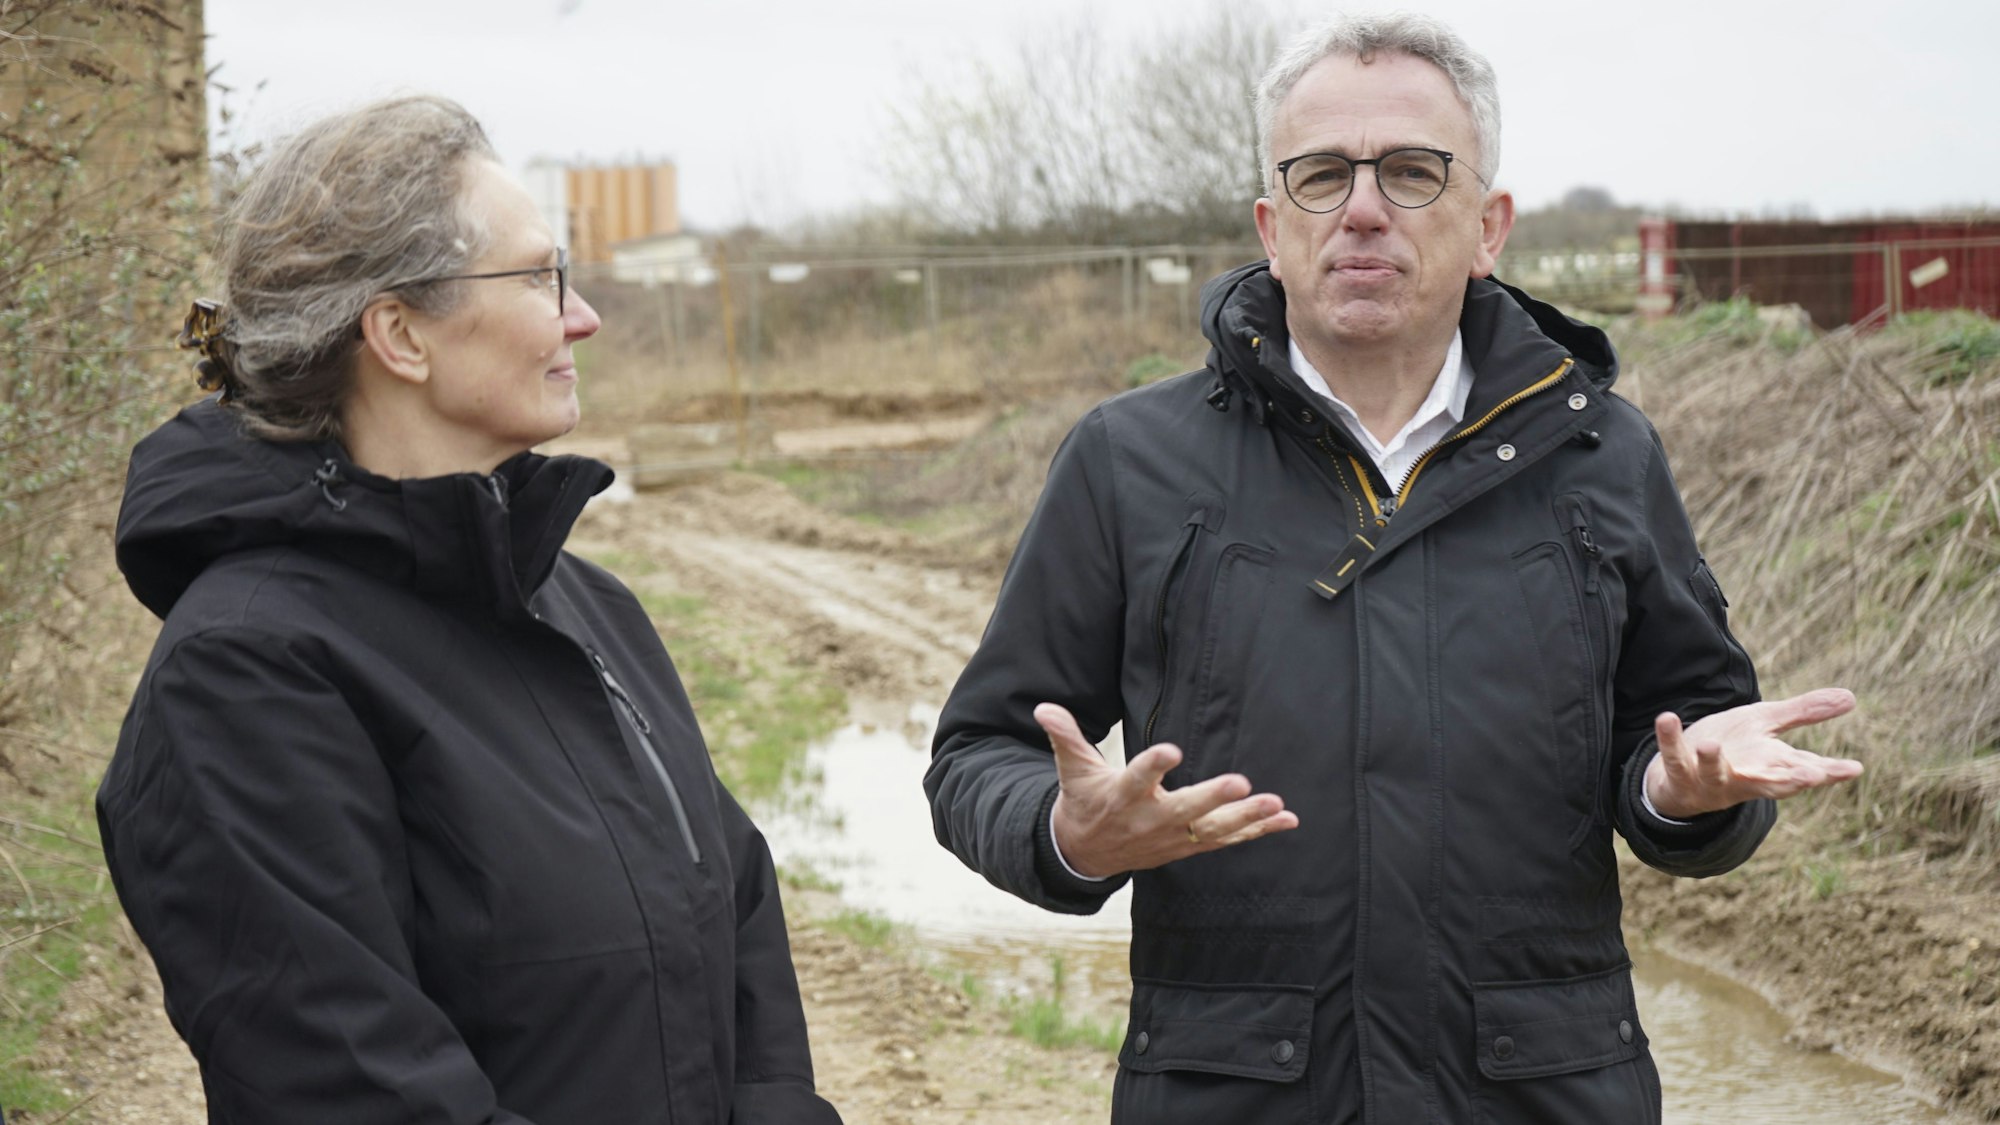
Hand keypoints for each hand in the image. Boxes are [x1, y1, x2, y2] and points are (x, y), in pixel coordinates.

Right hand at [1037, 702, 1298, 878]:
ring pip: (1213, 830)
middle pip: (1184, 811)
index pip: (1137, 778)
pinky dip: (1258, 831)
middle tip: (1242, 783)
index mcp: (1122, 797)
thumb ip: (1065, 736)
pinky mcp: (1189, 846)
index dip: (1153, 765)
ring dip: (1247, 818)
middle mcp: (1149, 821)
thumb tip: (1043, 706)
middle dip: (1213, 799)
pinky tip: (1287, 819)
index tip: (1172, 750)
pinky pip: (1228, 840)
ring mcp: (1173, 838)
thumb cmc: (1086, 799)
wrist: (1086, 853)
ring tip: (1276, 803)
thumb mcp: (1073, 769)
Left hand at [1644, 688, 1861, 819]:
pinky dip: (1669, 740)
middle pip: (1771, 783)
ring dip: (1713, 762)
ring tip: (1711, 745)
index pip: (1806, 770)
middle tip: (1811, 776)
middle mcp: (1746, 778)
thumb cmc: (1734, 749)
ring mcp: (1711, 780)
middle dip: (1791, 781)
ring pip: (1715, 774)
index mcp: (1772, 767)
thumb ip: (1803, 712)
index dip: (1830, 772)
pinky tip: (1666, 718)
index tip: (1853, 769)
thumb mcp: (1766, 725)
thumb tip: (1852, 697)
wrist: (1682, 778)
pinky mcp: (1679, 774)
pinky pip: (1673, 757)